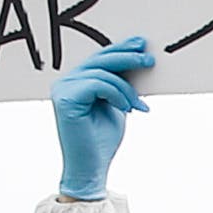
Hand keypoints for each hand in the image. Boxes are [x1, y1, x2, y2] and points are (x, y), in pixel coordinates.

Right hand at [49, 35, 158, 196]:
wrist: (91, 168)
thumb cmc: (102, 140)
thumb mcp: (116, 104)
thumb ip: (119, 84)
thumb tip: (137, 61)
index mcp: (76, 81)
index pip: (100, 59)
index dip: (121, 49)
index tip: (141, 45)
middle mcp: (66, 82)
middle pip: (100, 59)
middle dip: (127, 57)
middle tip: (149, 59)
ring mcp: (63, 89)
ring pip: (102, 72)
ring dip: (126, 88)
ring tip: (137, 105)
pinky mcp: (65, 99)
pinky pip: (98, 84)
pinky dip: (117, 94)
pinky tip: (126, 109)